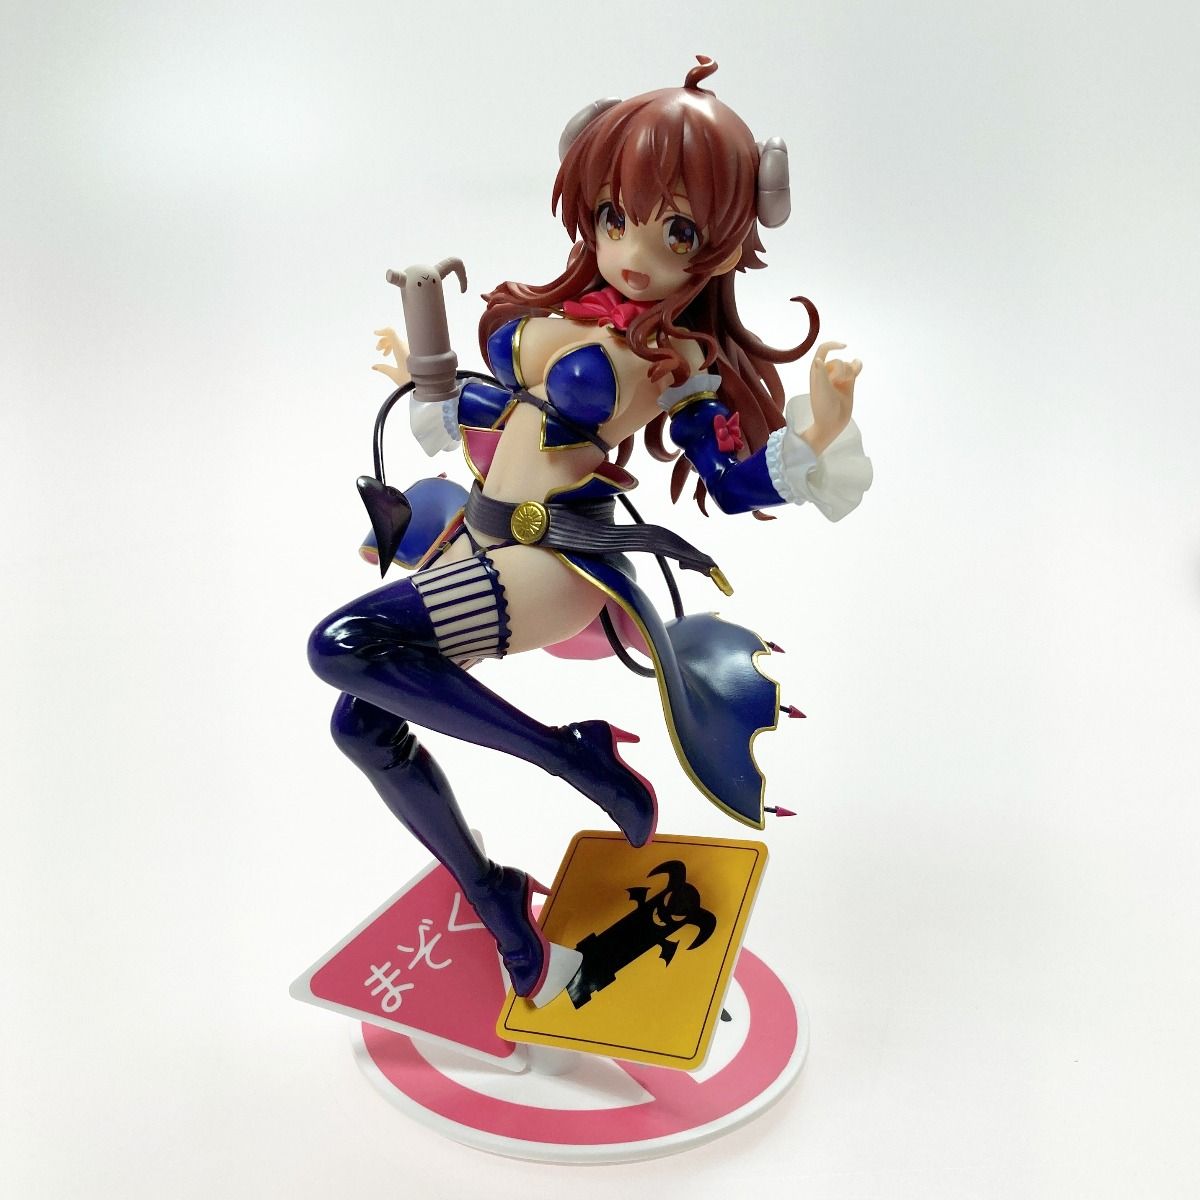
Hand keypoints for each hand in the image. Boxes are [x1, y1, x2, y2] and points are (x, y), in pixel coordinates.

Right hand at [372, 327, 410, 386]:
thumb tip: (374, 366)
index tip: (375, 333)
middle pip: (393, 336)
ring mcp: (412, 348)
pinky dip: (396, 347)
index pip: (391, 332)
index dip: (382, 331)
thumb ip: (383, 368)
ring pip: (398, 340)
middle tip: (378, 350)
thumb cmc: (412, 381)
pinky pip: (404, 344)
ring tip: (384, 354)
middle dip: (383, 341)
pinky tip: (393, 355)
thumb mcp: (395, 375)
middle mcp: (407, 346)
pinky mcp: (416, 352)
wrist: (428, 384)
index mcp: (401, 349)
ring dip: (389, 344)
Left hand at [799, 341, 861, 455]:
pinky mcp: (848, 382)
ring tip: (843, 387)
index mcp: (816, 371)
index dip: (833, 345)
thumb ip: (820, 374)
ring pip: (848, 365)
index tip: (844, 346)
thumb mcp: (821, 390)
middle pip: (838, 361)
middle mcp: (827, 372)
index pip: (823, 350)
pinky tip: (858, 369)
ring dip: (849, 373)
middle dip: (841, 370)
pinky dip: (857, 367)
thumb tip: (818, 359)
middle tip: (836, 384)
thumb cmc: (823, 407)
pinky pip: (855, 368)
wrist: (832, 423)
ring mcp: (838, 377)